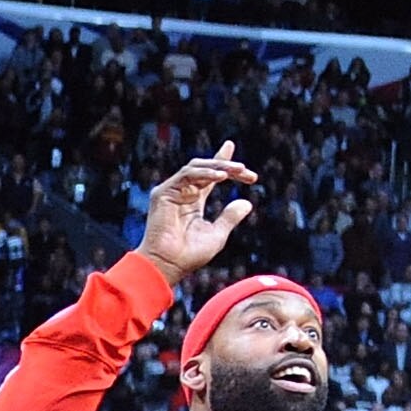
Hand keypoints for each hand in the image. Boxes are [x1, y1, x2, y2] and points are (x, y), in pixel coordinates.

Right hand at [137, 146, 256, 289]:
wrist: (168, 265)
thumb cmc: (189, 255)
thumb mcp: (217, 234)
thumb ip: (230, 217)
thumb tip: (247, 202)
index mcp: (193, 202)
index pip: (209, 176)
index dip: (221, 161)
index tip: (230, 145)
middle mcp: (182, 194)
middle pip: (206, 169)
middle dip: (227, 166)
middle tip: (247, 171)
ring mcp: (171, 192)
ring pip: (197, 167)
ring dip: (220, 166)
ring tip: (240, 171)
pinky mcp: (163, 193)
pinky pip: (187, 174)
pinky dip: (206, 173)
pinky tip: (221, 177)